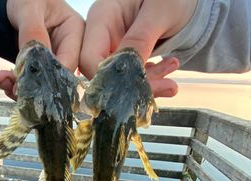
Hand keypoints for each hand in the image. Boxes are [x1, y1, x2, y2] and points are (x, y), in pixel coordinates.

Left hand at [0, 0, 84, 99]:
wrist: (8, 2)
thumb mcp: (30, 8)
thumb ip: (33, 33)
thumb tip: (36, 62)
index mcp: (75, 31)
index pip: (69, 61)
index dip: (50, 75)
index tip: (27, 82)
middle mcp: (68, 48)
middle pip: (57, 76)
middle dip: (35, 85)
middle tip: (13, 88)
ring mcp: (54, 59)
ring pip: (43, 83)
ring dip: (22, 87)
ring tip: (2, 82)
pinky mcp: (40, 67)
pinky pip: (32, 81)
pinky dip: (16, 84)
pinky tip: (2, 80)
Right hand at [80, 0, 197, 97]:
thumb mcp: (160, 12)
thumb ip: (141, 39)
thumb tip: (126, 70)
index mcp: (101, 17)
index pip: (89, 58)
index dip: (109, 78)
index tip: (141, 85)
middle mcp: (100, 34)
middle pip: (101, 73)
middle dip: (132, 85)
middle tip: (166, 85)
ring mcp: (110, 46)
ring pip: (117, 79)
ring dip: (146, 84)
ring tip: (172, 75)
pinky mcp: (122, 57)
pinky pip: (129, 77)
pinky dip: (149, 80)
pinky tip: (168, 68)